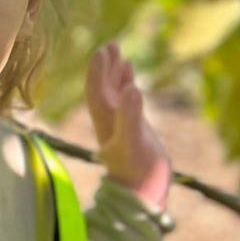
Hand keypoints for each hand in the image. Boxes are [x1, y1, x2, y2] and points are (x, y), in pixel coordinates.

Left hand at [85, 43, 170, 210]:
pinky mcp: (132, 131)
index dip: (99, 70)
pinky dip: (128, 89)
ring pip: (114, 94)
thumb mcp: (133, 141)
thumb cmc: (137, 171)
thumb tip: (131, 88)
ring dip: (116, 75)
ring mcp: (119, 124)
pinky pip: (126, 104)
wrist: (142, 195)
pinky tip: (132, 82)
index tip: (103, 51)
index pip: (97, 89)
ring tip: (121, 55)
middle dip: (106, 67)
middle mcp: (108, 120)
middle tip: (111, 45)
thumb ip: (130, 116)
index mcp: (104, 119)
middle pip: (103, 87)